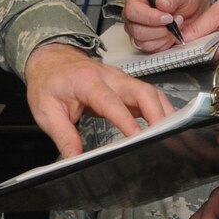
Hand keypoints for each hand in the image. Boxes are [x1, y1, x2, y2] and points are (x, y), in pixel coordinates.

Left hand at [22, 42, 173, 157]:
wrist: (52, 59)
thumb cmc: (49, 82)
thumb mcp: (46, 111)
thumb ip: (63, 135)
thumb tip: (75, 159)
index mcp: (87, 81)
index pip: (111, 102)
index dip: (126, 120)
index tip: (137, 137)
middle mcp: (109, 77)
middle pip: (142, 91)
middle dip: (157, 114)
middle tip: (165, 137)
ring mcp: (121, 80)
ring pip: (150, 92)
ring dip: (163, 111)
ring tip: (172, 134)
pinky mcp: (127, 85)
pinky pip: (149, 95)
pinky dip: (161, 109)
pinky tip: (166, 125)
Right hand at [123, 0, 210, 50]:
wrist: (196, 7)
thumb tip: (161, 4)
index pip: (132, 10)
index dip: (149, 16)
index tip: (168, 17)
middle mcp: (136, 14)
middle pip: (136, 29)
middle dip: (159, 29)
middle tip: (174, 20)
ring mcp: (140, 29)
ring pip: (143, 42)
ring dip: (163, 36)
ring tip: (175, 26)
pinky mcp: (148, 42)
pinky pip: (152, 49)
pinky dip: (165, 43)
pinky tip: (171, 34)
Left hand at [181, 0, 218, 56]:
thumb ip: (198, 27)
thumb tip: (179, 39)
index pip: (203, 55)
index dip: (187, 49)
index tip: (175, 43)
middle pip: (209, 59)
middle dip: (196, 48)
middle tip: (184, 35)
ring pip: (216, 58)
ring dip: (205, 47)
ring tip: (200, 32)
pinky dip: (216, 46)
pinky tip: (213, 34)